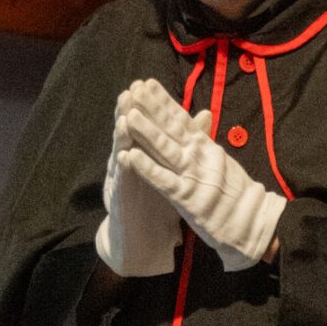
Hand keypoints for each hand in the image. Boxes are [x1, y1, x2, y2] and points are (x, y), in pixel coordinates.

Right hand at [95, 97, 182, 277]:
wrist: (140, 242)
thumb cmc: (154, 203)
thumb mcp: (171, 171)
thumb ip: (185, 141)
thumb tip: (205, 115)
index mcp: (143, 155)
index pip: (144, 125)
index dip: (146, 107)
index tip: (148, 84)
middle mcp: (129, 166)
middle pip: (129, 135)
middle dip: (128, 113)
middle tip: (130, 91)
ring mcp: (123, 183)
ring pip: (121, 156)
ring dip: (122, 137)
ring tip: (124, 117)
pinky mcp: (122, 204)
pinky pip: (124, 186)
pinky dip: (123, 171)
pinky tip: (123, 157)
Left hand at [117, 78, 284, 271]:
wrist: (255, 223)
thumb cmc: (237, 196)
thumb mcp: (222, 161)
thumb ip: (207, 140)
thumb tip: (202, 115)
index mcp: (207, 147)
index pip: (182, 119)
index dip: (164, 101)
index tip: (147, 84)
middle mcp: (200, 156)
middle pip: (173, 128)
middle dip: (152, 108)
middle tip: (134, 88)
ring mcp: (194, 176)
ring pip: (167, 150)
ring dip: (147, 132)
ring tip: (129, 115)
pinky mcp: (188, 199)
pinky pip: (165, 182)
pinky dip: (148, 169)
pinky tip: (131, 157)